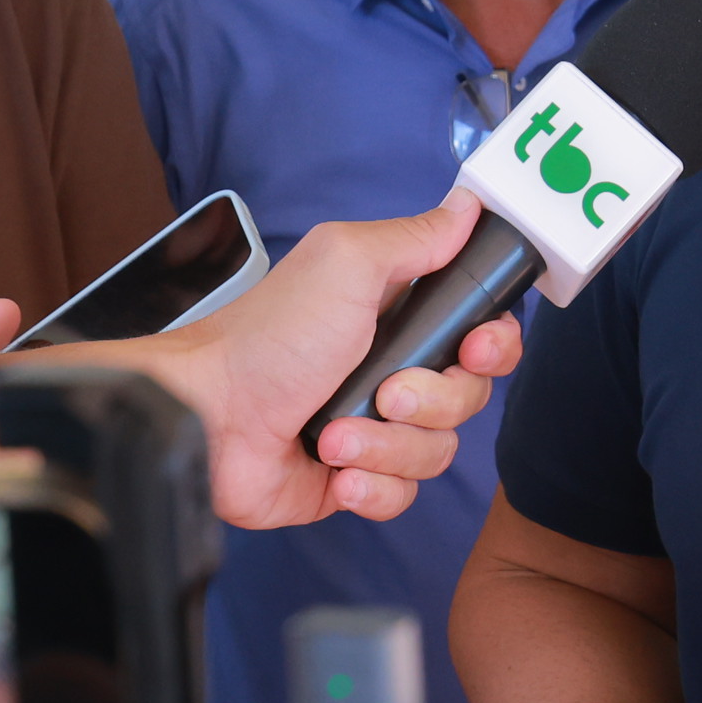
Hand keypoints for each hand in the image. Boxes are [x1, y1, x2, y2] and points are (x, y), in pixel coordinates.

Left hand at [49, 204, 523, 529]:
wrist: (208, 418)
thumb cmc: (271, 335)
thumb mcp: (347, 263)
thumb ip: (416, 237)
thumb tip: (468, 206)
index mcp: (401, 316)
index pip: (484, 335)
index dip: (493, 346)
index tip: (474, 348)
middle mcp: (395, 371)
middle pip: (470, 398)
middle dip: (432, 401)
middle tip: (385, 391)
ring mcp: (376, 428)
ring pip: (437, 451)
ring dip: (388, 445)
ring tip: (335, 435)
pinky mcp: (356, 478)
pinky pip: (401, 496)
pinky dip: (370, 485)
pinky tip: (333, 470)